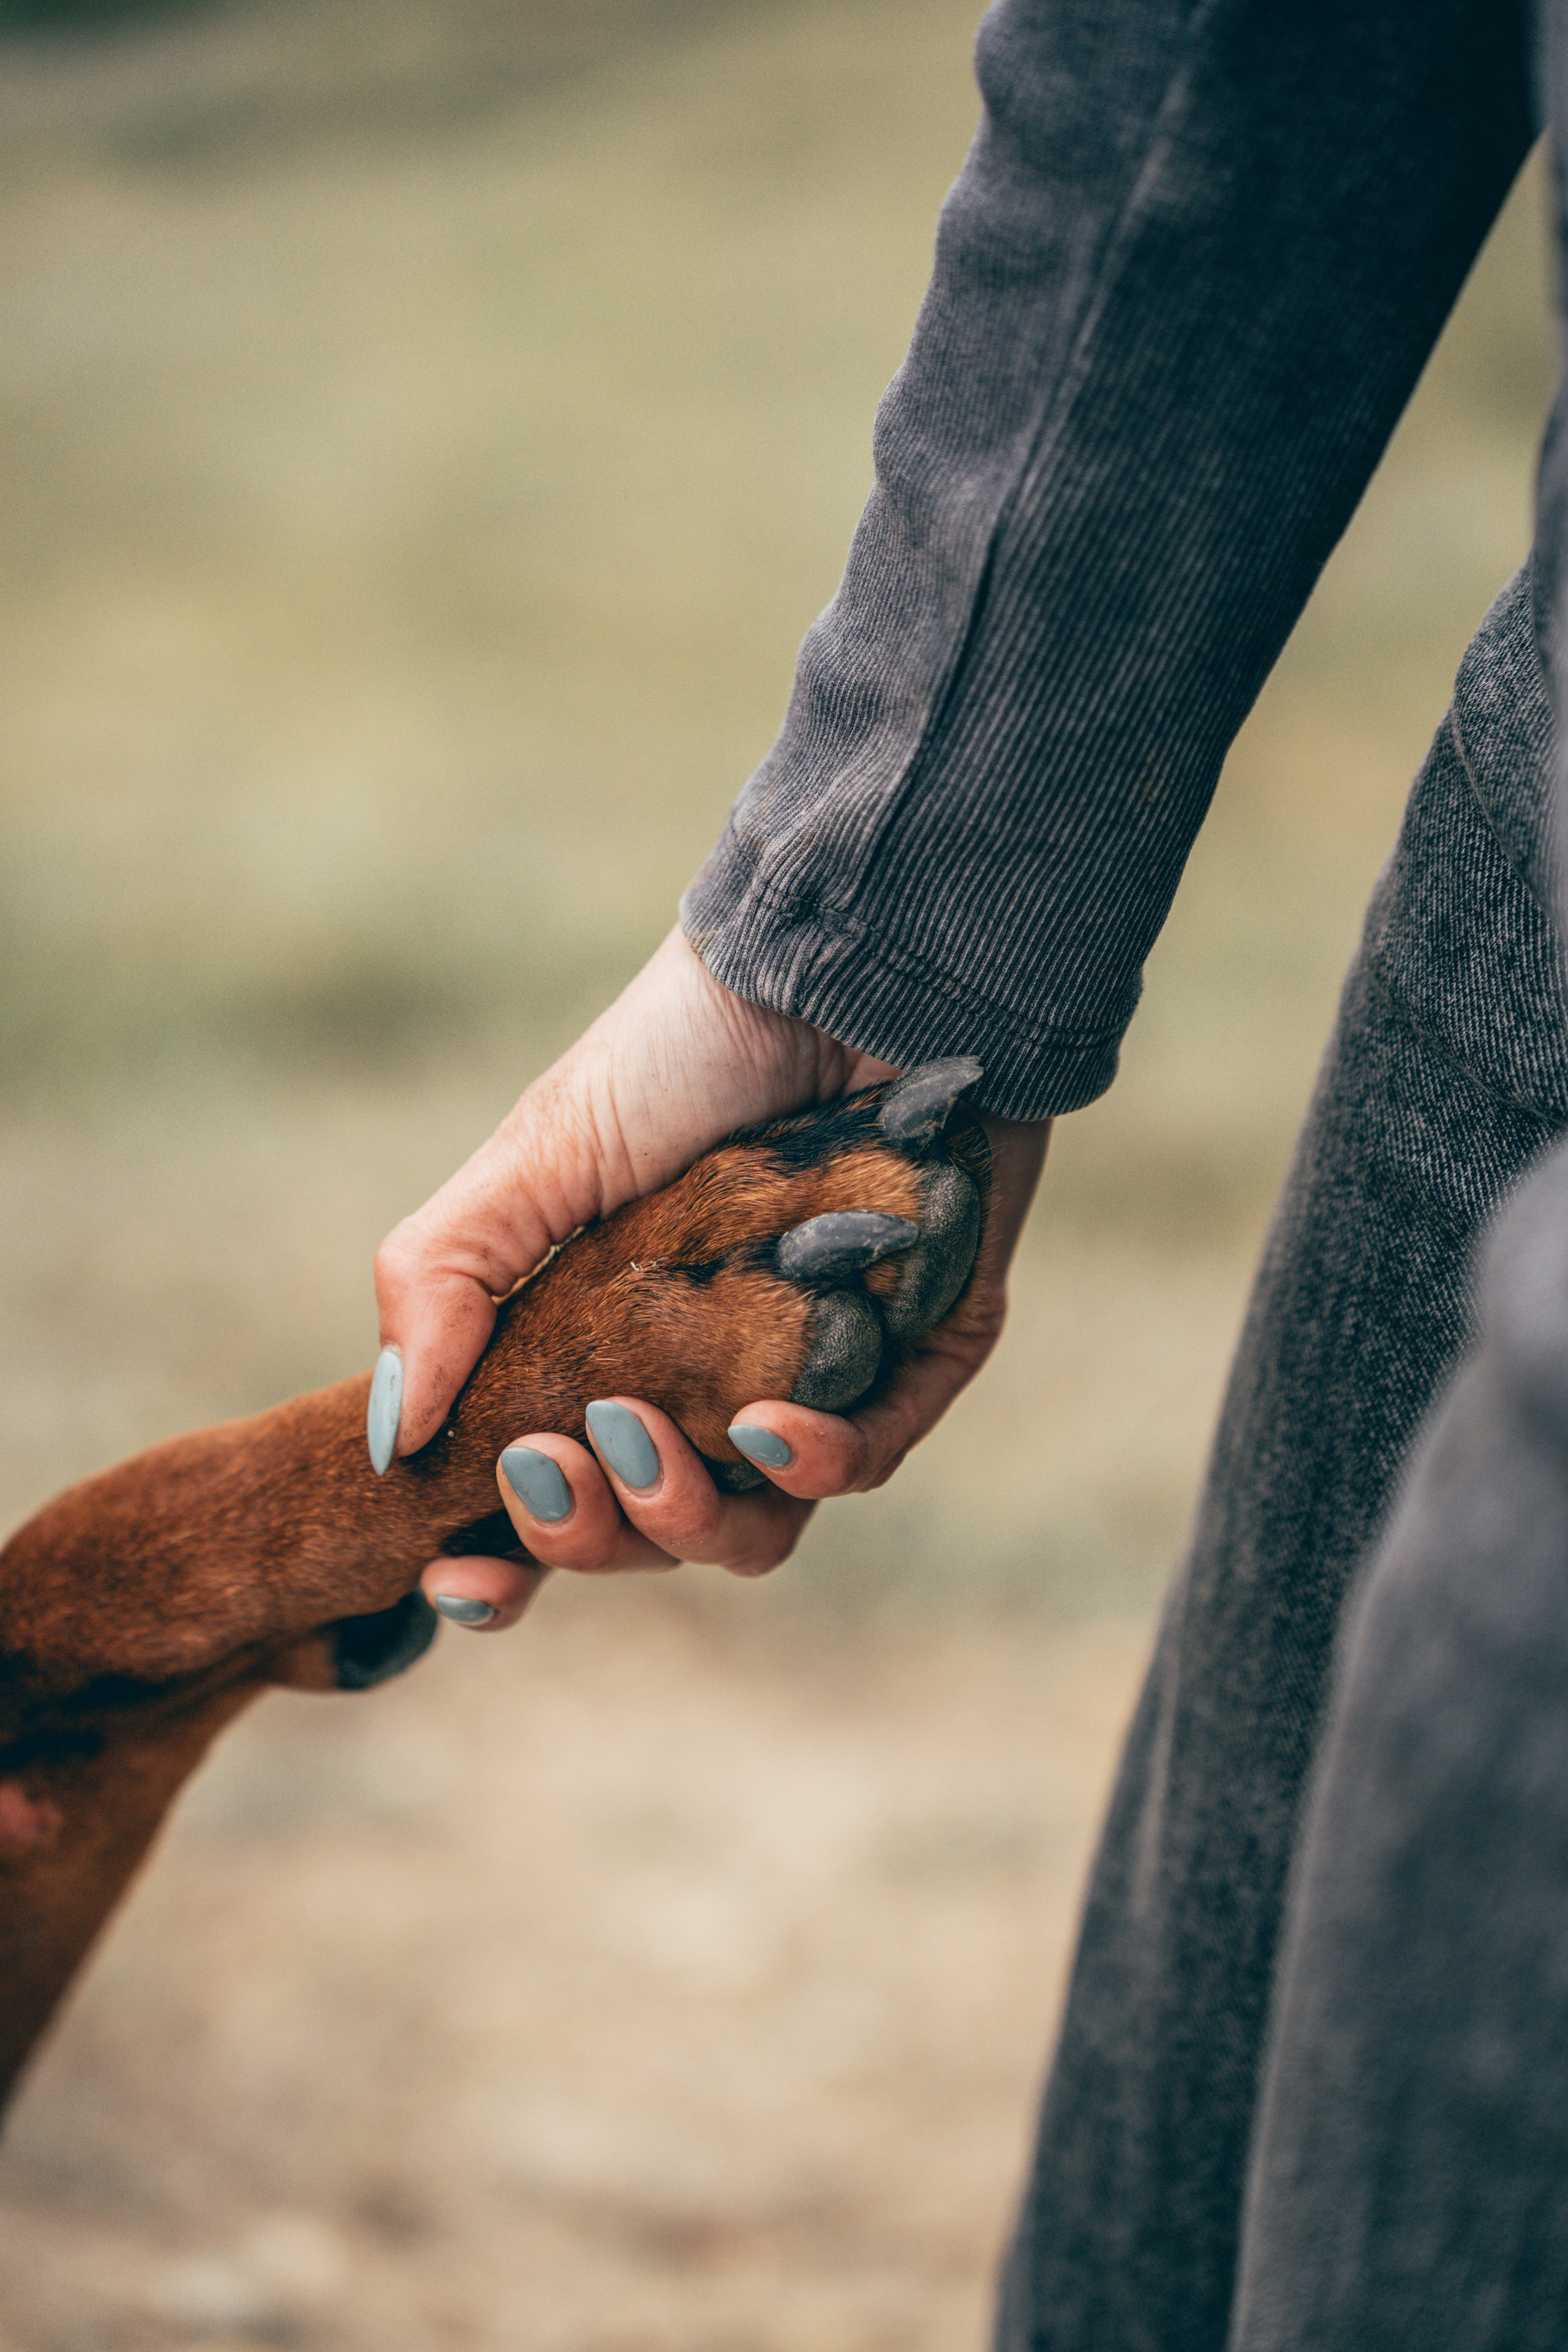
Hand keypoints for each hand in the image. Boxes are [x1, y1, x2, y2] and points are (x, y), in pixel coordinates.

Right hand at [370, 926, 1048, 1627]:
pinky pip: (868, 1458)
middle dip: (586, 1533)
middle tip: (550, 1464)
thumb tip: (391, 1438)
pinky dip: (814, 1462)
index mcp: (606, 1348)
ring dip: (685, 1515)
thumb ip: (443, 1281)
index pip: (552, 1494)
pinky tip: (768, 1428)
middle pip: (644, 1532)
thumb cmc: (682, 1047)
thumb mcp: (536, 1154)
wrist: (843, 967)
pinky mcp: (916, 1352)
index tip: (457, 1578)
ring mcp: (816, 1376)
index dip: (503, 1560)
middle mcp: (709, 1381)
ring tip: (643, 1440)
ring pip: (752, 1528)